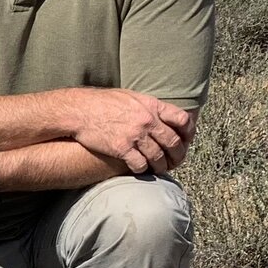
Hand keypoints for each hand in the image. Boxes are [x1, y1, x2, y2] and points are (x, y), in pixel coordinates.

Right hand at [69, 89, 194, 173]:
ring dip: (161, 166)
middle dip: (178, 155)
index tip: (186, 140)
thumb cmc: (102, 102)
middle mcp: (147, 121)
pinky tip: (141, 170)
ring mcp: (135, 135)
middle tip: (176, 162)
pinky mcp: (121, 148)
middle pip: (173, 142)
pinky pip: (140, 165)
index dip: (188, 132)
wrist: (79, 111)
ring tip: (159, 169)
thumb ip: (148, 107)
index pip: (182, 119)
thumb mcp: (130, 97)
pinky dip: (143, 170)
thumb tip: (160, 114)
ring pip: (158, 157)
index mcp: (152, 106)